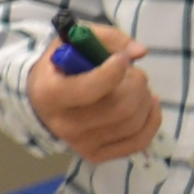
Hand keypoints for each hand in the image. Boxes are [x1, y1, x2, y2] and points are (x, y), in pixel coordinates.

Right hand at [28, 23, 160, 164]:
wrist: (42, 101)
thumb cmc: (61, 67)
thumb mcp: (73, 42)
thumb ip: (107, 38)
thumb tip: (139, 52)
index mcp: (51, 94)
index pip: (90, 89)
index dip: (115, 71)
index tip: (122, 58)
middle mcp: (63, 125)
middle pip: (120, 107)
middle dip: (137, 83)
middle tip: (133, 73)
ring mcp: (81, 144)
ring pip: (133, 122)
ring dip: (145, 98)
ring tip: (137, 86)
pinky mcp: (96, 155)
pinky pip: (138, 141)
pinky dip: (152, 119)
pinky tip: (148, 103)